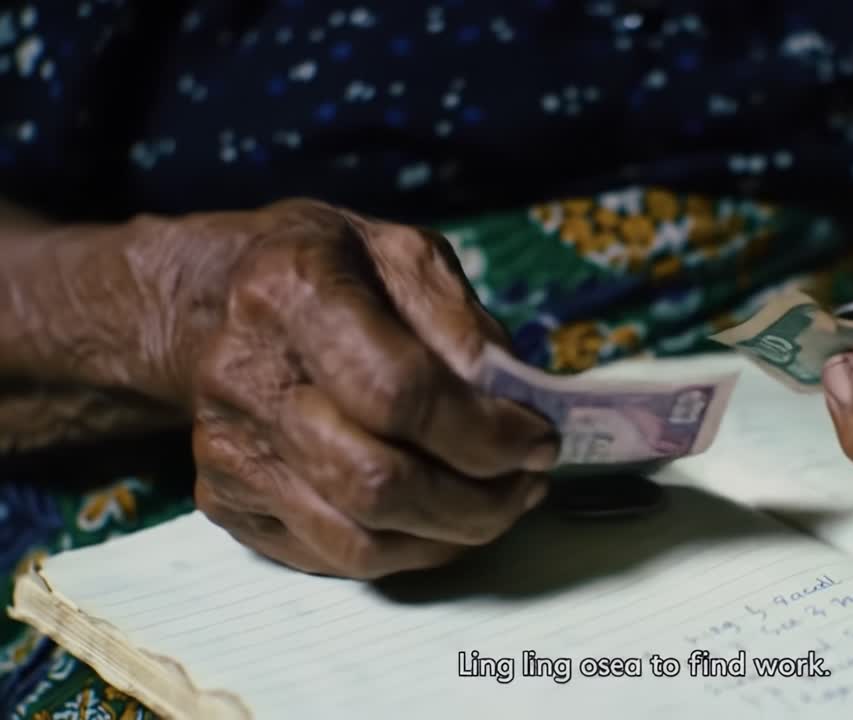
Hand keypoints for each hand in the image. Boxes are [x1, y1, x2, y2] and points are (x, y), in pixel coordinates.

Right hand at [167, 200, 556, 577]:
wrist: (208, 296)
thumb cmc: (326, 270)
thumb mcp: (402, 256)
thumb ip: (463, 325)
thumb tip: (514, 405)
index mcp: (294, 293)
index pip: (400, 393)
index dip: (485, 433)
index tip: (540, 441)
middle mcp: (246, 378)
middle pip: (378, 483)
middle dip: (478, 502)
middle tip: (529, 484)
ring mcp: (227, 450)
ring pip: (359, 542)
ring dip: (452, 536)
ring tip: (500, 505)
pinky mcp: (227, 502)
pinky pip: (333, 558)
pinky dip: (408, 550)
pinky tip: (443, 518)